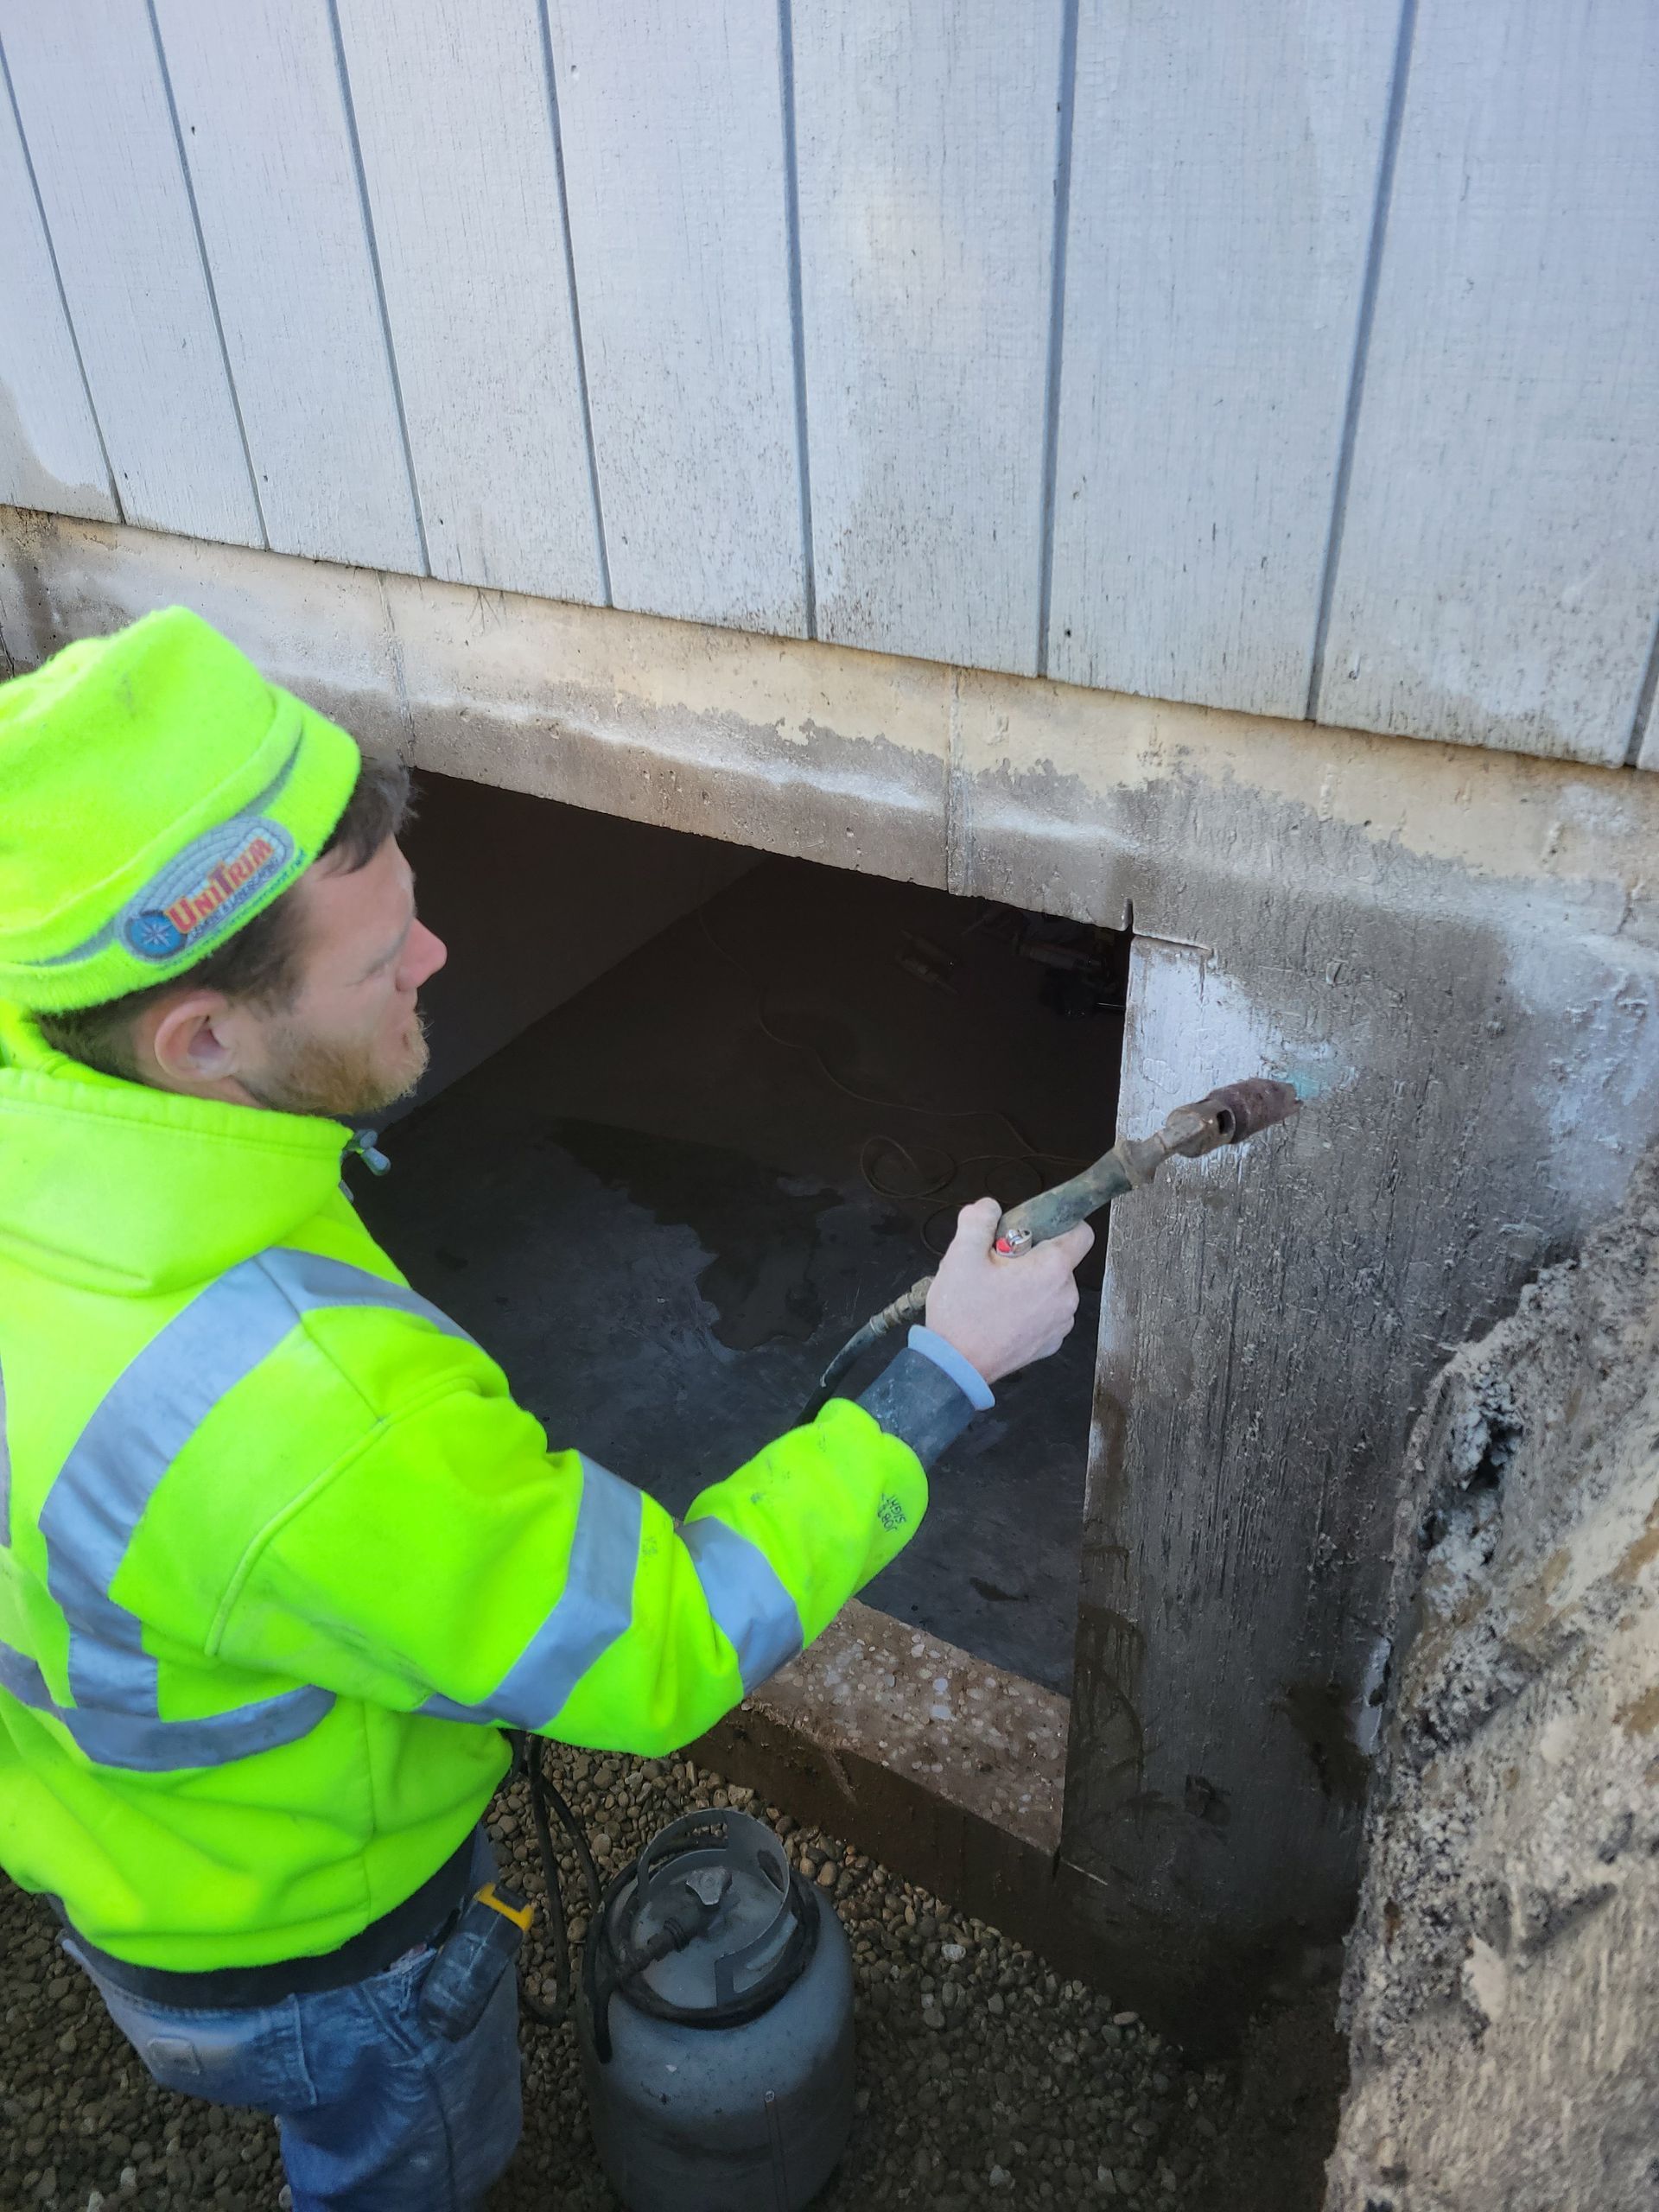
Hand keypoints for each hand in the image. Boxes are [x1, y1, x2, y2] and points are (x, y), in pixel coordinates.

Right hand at [923, 1197, 1094, 1386]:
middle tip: (997, 1266)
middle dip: (1033, 1257)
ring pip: (1053, 1288)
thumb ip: (978, 1220)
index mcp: (1053, 1268)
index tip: (1030, 1232)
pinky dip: (1030, 1310)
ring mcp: (1061, 1324)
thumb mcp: (961, 1254)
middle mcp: (1066, 1296)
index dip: (1058, 1224)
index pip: (1081, 1232)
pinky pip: (1046, 1314)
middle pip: (1061, 1261)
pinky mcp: (1050, 1344)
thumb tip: (989, 1207)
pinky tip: (1001, 1316)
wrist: (956, 1366)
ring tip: (995, 1293)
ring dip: (1031, 1284)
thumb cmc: (962, 1310)